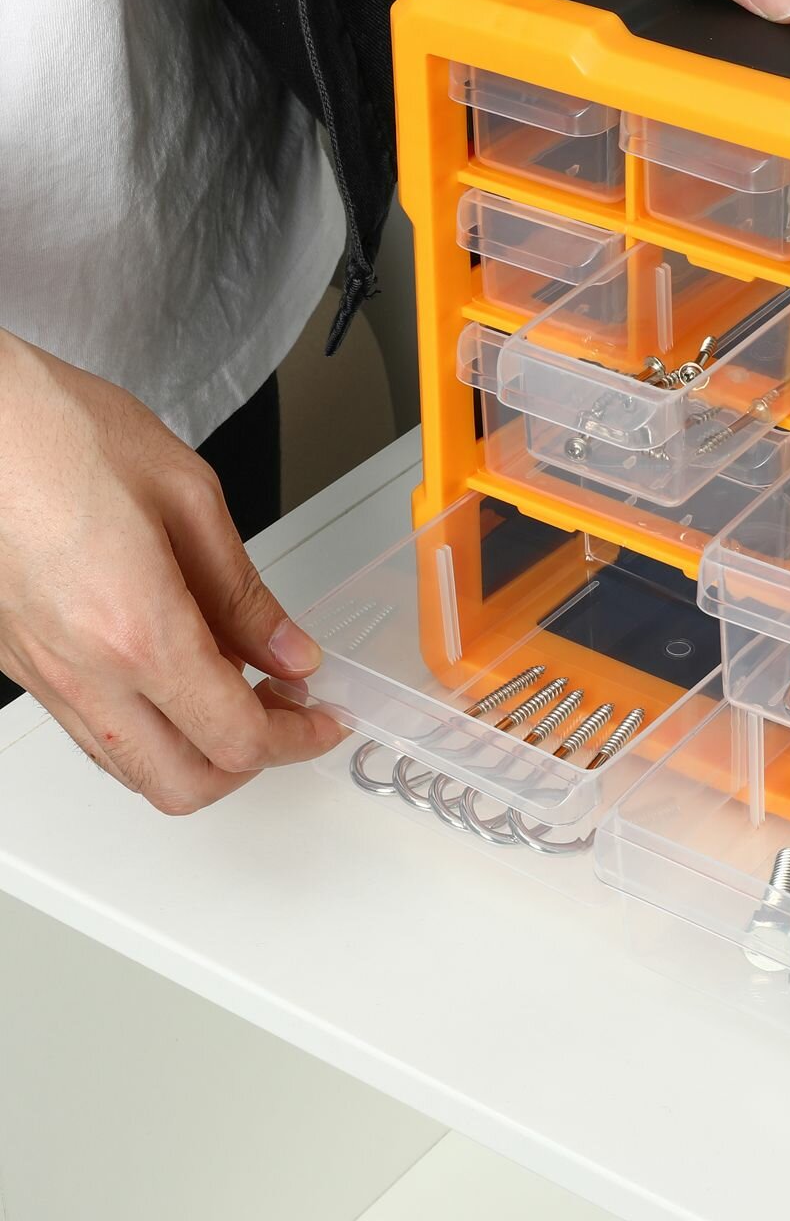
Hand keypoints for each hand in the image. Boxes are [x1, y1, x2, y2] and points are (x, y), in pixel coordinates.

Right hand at [0, 332, 342, 813]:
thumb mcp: (190, 499)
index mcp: (138, 632)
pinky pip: (95, 735)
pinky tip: (182, 677)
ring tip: (245, 693)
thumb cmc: (63, 435)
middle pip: (184, 784)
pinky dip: (151, 732)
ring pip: (133, 770)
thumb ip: (245, 595)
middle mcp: (84, 673)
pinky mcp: (20, 664)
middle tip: (292, 715)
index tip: (327, 719)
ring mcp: (44, 676)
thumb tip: (291, 654)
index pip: (236, 737)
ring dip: (200, 754)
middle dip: (252, 764)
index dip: (298, 740)